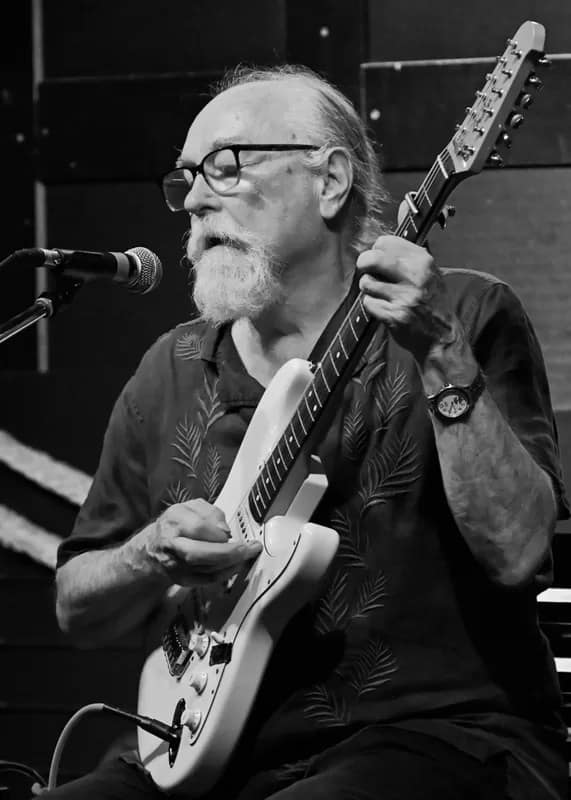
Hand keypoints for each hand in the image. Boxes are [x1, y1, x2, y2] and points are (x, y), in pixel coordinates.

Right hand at [142, 498, 261, 586]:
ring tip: (247, 554)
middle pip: (199, 553)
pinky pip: (208, 579)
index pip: (198, 527)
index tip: (230, 531)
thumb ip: (209, 512)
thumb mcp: (189, 507)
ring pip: (206, 568)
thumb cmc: (175, 525)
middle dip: (228, 552)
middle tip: (247, 548)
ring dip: (232, 562)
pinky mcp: (183, 579)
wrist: (153, 548)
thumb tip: (223, 529)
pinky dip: (226, 573)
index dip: (217, 530)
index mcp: (173, 522)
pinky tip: (237, 565)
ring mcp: (177, 565)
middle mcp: (172, 545)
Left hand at [356, 235, 457, 362]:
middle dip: (364, 263)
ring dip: (368, 288)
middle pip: (372, 259)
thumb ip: (408, 258)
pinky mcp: (394, 315)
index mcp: (423, 261)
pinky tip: (383, 307)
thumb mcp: (430, 273)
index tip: (378, 258)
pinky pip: (368, 303)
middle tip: (366, 270)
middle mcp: (415, 277)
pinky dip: (372, 305)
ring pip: (367, 282)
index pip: (385, 242)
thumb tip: (377, 246)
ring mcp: (404, 297)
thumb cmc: (433, 302)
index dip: (377, 250)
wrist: (443, 335)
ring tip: (379, 292)